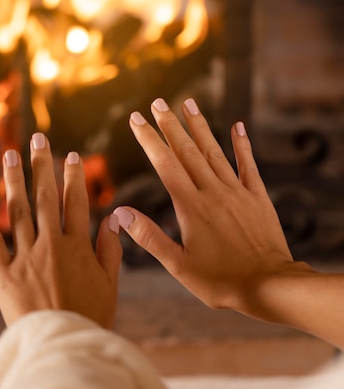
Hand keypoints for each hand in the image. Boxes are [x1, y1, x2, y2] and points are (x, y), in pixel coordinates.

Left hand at [0, 133, 121, 327]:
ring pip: (18, 210)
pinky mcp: (4, 273)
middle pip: (46, 197)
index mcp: (78, 246)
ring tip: (11, 153)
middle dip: (43, 165)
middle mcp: (51, 244)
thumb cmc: (90, 318)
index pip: (76, 202)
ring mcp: (26, 257)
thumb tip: (114, 218)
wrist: (61, 348)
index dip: (73, 176)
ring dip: (14, 179)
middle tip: (39, 139)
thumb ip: (110, 250)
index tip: (71, 156)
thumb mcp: (110, 285)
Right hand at [113, 97, 308, 318]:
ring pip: (214, 152)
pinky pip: (248, 165)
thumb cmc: (221, 281)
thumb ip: (149, 237)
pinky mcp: (257, 198)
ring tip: (189, 103)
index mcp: (191, 207)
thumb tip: (120, 213)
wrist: (270, 286)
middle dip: (170, 125)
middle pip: (187, 151)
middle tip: (157, 102)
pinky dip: (242, 145)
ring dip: (200, 127)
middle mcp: (213, 192)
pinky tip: (237, 126)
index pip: (165, 165)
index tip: (136, 119)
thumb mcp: (178, 265)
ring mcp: (237, 193)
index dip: (149, 139)